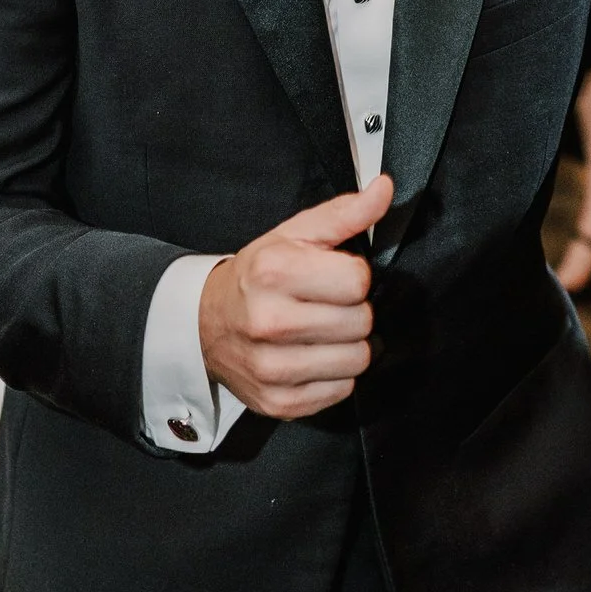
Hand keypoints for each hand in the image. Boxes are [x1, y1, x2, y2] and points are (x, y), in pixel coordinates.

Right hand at [198, 174, 391, 419]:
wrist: (206, 323)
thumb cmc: (257, 276)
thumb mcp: (294, 235)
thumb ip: (345, 213)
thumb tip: (384, 189)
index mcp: (274, 272)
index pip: (358, 281)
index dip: (353, 277)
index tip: (332, 277)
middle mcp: (269, 321)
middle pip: (361, 322)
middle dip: (352, 311)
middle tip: (326, 306)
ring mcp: (272, 368)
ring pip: (357, 360)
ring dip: (348, 346)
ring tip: (322, 332)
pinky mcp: (278, 402)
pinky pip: (341, 392)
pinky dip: (334, 375)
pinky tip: (311, 357)